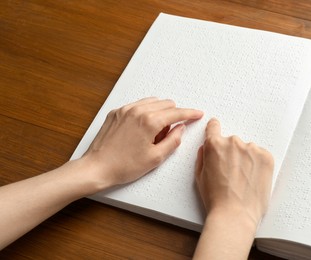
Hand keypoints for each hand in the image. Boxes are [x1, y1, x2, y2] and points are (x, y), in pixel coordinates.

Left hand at [83, 97, 202, 188]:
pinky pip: (137, 105)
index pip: (177, 112)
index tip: (197, 114)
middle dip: (173, 115)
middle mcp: (137, 111)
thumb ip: (173, 141)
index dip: (190, 114)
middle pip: (166, 104)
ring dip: (159, 112)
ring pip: (152, 102)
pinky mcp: (116, 112)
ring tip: (153, 133)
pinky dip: (145, 112)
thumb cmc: (123, 166)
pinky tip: (141, 128)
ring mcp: (125, 110)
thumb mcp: (155, 158)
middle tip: (168, 134)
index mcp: (149, 121)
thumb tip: (180, 129)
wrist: (97, 168)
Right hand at [193, 118, 272, 258]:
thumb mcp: (199, 176)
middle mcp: (233, 142)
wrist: (235, 214)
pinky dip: (257, 164)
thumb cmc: (216, 199)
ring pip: (247, 149)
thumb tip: (206, 148)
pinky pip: (260, 155)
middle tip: (231, 172)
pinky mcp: (266, 157)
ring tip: (243, 179)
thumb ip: (202, 156)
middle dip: (231, 153)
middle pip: (231, 142)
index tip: (216, 131)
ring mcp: (251, 149)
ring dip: (246, 158)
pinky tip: (252, 179)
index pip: (214, 126)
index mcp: (215, 145)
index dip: (214, 130)